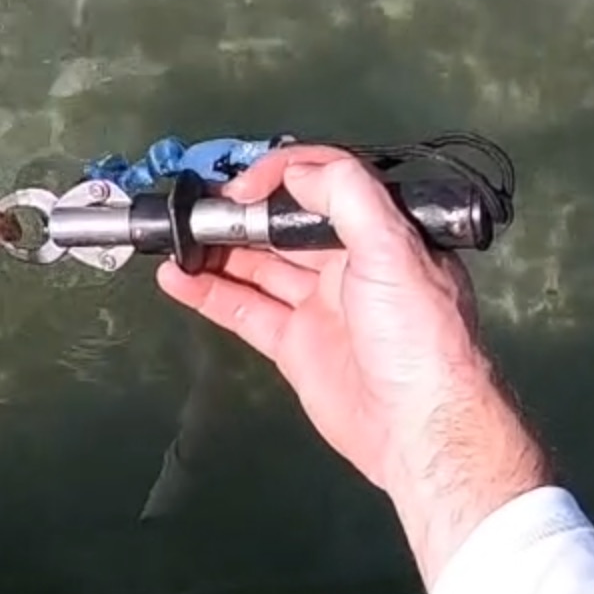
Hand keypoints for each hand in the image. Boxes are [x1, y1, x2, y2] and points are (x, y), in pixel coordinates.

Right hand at [155, 146, 549, 587]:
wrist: (416, 424)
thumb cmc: (414, 332)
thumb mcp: (393, 250)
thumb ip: (346, 198)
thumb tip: (294, 169)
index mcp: (380, 234)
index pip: (326, 184)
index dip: (282, 176)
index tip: (244, 187)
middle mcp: (349, 263)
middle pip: (284, 225)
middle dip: (243, 212)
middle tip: (198, 207)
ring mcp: (318, 304)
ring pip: (258, 265)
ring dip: (218, 249)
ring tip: (176, 237)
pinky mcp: (293, 343)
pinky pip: (244, 309)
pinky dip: (209, 293)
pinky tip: (176, 277)